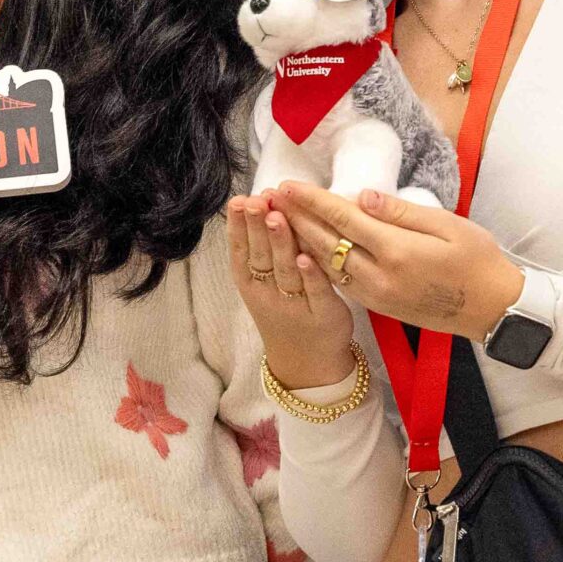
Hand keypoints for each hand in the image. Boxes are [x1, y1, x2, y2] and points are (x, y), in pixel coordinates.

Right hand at [226, 193, 357, 388]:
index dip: (238, 227)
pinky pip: (315, 292)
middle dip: (257, 227)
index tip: (239, 200)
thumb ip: (259, 249)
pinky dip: (310, 275)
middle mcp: (268, 294)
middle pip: (261, 257)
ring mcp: (295, 305)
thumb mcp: (262, 284)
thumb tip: (258, 202)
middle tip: (256, 200)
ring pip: (285, 271)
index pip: (241, 251)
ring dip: (280, 243)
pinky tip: (306, 258)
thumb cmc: (284, 309)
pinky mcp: (323, 314)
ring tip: (277, 217)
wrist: (307, 361)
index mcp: (251, 284)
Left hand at [269, 180, 524, 340]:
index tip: (287, 183)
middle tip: (268, 197)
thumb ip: (401, 212)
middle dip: (295, 218)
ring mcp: (376, 295)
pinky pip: (339, 280)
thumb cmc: (478, 260)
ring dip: (300, 240)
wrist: (493, 310)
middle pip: (325, 243)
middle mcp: (379, 276)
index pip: (343, 219)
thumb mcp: (448, 226)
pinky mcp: (378, 306)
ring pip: (326, 264)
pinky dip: (318, 261)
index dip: (312, 200)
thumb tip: (362, 195)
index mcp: (397, 251)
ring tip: (278, 219)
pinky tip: (306, 247)